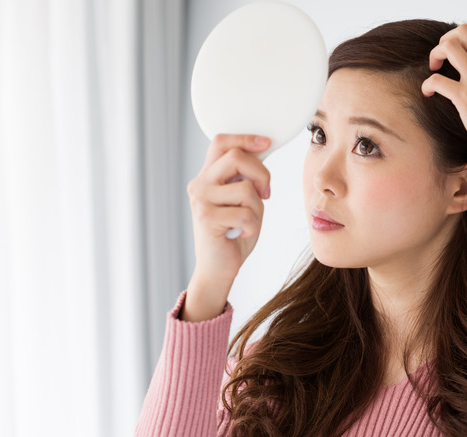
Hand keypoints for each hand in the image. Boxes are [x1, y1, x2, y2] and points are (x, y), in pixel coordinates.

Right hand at [186, 134, 270, 298]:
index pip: (221, 142)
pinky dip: (252, 227)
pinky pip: (245, 214)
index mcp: (207, 176)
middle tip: (266, 193)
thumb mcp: (242, 200)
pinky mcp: (206, 218)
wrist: (218, 269)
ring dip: (257, 209)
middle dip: (261, 173)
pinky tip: (242, 234)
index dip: (245, 138)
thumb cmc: (234, 234)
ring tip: (248, 223)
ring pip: (245, 188)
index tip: (267, 142)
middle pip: (236, 157)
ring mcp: (201, 200)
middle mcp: (199, 184)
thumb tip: (262, 151)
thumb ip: (246, 178)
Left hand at [421, 24, 466, 166]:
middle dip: (447, 40)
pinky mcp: (464, 98)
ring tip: (434, 69)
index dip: (465, 42)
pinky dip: (427, 84)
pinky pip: (436, 79)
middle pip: (464, 32)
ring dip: (436, 54)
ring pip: (449, 47)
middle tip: (442, 58)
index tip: (459, 57)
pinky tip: (428, 93)